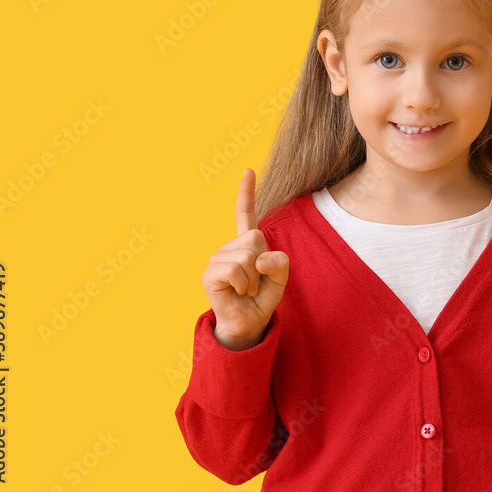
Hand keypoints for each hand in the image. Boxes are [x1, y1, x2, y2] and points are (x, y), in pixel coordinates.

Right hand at [202, 168, 289, 350]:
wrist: (250, 321)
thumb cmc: (263, 296)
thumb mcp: (281, 276)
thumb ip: (280, 262)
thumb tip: (258, 260)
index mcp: (247, 243)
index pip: (245, 213)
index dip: (247, 192)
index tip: (248, 170)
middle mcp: (229, 246)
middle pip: (255, 238)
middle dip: (263, 264)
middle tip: (255, 281)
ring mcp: (217, 258)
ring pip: (247, 256)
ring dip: (254, 279)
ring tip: (246, 288)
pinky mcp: (209, 273)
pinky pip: (235, 270)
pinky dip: (243, 285)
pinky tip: (237, 292)